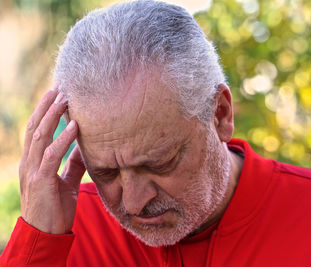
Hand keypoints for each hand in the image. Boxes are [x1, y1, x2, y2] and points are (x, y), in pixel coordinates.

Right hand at [19, 87, 85, 233]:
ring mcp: (32, 171)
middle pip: (36, 127)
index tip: (58, 94)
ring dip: (53, 116)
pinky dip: (63, 139)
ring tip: (65, 99)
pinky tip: (75, 127)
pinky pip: (51, 155)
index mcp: (34, 161)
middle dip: (47, 106)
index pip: (38, 130)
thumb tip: (83, 147)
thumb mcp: (66, 181)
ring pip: (40, 136)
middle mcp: (29, 162)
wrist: (46, 234)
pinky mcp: (40, 181)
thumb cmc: (55, 208)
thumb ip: (73, 164)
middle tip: (60, 87)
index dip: (46, 111)